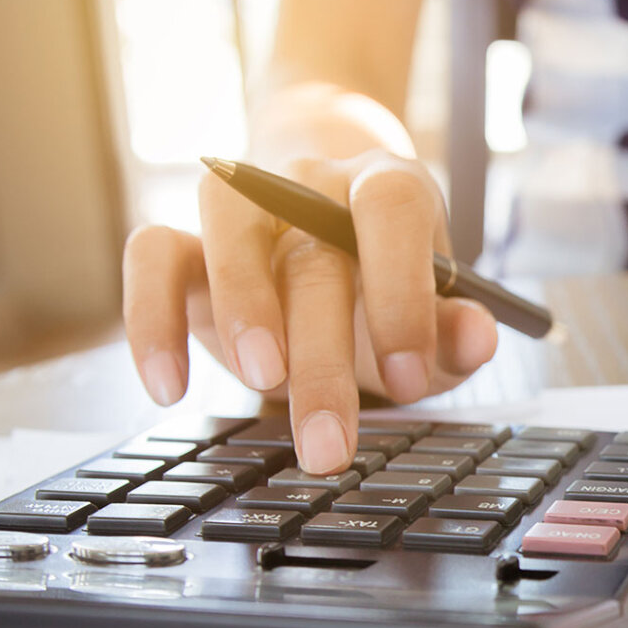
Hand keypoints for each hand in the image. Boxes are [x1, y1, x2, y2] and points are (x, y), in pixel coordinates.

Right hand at [123, 150, 497, 471]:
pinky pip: (150, 254)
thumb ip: (454, 328)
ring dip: (243, 304)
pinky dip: (151, 317)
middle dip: (323, 357)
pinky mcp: (184, 240)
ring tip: (260, 379)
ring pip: (228, 224)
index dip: (401, 291)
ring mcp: (242, 204)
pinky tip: (167, 386)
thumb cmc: (381, 278)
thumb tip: (478, 339)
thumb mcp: (430, 309)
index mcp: (386, 188)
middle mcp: (310, 183)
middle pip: (314, 252)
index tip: (409, 379)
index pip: (391, 210)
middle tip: (329, 443)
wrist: (315, 215)